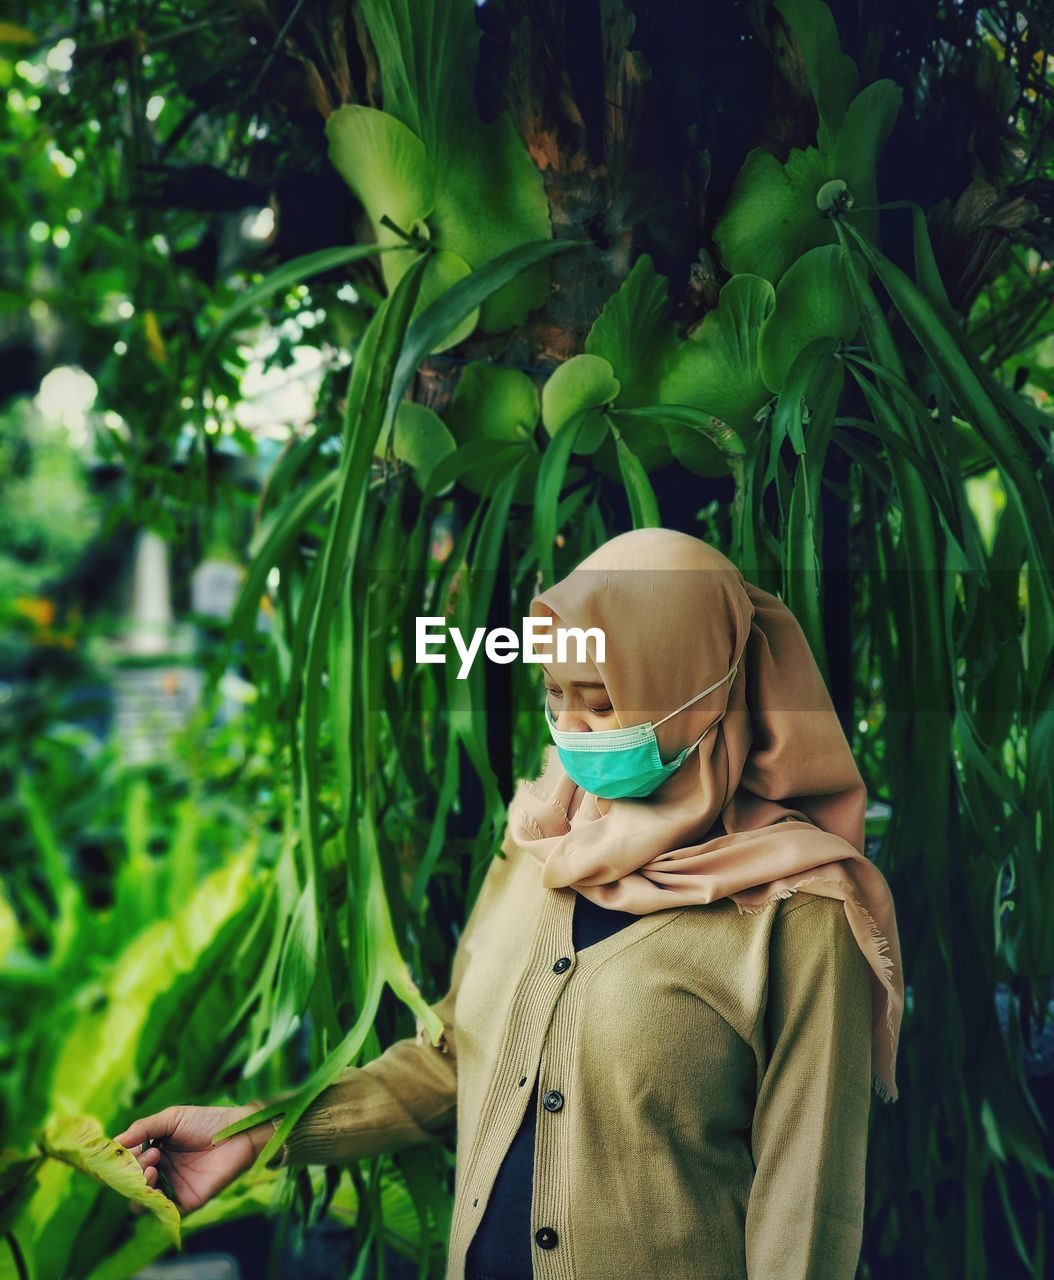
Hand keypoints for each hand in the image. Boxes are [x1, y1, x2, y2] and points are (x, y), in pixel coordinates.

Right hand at [112, 1102, 274, 1212]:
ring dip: (140, 1188)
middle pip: (133, 1183)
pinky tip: (157, 1187)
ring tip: (152, 1169)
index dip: (122, 1161)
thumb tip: (114, 1142)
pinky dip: (154, 1203)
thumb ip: (143, 1128)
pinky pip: (163, 1212)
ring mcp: (172, 1188)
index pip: (128, 1164)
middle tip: (152, 1156)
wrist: (238, 1133)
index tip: (122, 1152)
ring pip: (143, 1200)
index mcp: (155, 1151)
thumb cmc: (207, 1121)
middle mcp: (161, 1172)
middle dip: (134, 1172)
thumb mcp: (172, 1118)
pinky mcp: (186, 1202)